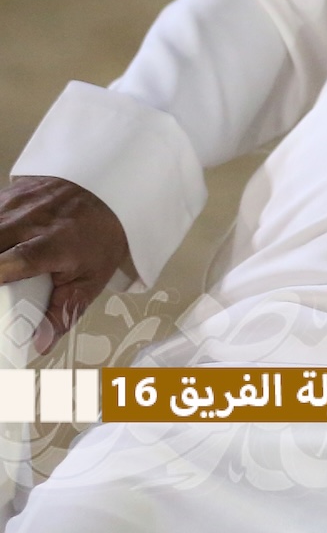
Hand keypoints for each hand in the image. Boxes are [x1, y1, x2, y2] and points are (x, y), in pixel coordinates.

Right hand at [0, 176, 131, 353]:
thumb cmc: (101, 233)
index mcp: (52, 244)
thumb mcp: (93, 276)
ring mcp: (13, 205)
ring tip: (5, 274)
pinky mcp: (5, 195)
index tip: (2, 291)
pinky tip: (4, 247)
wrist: (110, 188)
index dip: (1, 274)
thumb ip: (65, 311)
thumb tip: (41, 345)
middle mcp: (28, 222)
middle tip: (5, 286)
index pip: (13, 261)